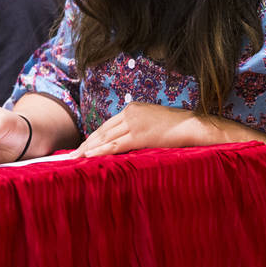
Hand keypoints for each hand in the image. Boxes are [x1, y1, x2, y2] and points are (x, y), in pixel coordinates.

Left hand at [71, 102, 210, 157]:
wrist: (193, 125)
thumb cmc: (177, 126)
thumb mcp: (153, 122)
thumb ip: (138, 127)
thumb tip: (127, 141)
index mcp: (132, 108)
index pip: (107, 125)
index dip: (94, 136)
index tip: (83, 145)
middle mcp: (130, 113)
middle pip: (102, 130)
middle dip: (87, 143)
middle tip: (72, 154)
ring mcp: (134, 123)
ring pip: (105, 138)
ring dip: (89, 149)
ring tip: (75, 158)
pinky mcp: (139, 135)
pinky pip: (115, 145)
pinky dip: (100, 151)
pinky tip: (88, 156)